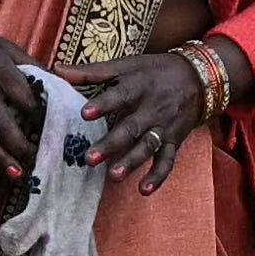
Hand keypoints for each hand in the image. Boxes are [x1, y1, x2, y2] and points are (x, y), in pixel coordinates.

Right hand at [0, 20, 52, 190]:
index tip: (52, 131)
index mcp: (1, 71)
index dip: (40, 117)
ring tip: (17, 174)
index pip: (26, 99)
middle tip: (37, 161)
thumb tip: (59, 80)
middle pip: (3, 124)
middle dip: (22, 146)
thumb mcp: (6, 46)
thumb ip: (30, 64)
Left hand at [64, 47, 218, 180]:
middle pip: (130, 128)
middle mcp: (151, 108)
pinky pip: (167, 161)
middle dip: (111, 144)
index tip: (84, 114)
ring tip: (113, 176)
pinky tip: (144, 190)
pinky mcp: (174, 141)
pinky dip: (157, 176)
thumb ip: (91, 72)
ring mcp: (163, 127)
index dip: (102, 104)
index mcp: (137, 87)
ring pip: (147, 147)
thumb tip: (56, 69)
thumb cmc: (154, 72)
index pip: (119, 95)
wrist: (199, 78)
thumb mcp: (126, 65)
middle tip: (89, 158)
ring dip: (131, 162)